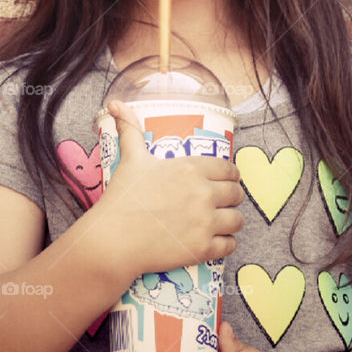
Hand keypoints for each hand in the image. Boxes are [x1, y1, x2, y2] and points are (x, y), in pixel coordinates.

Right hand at [94, 100, 244, 274]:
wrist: (113, 240)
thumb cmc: (122, 198)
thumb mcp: (131, 159)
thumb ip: (130, 129)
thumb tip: (114, 103)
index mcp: (191, 168)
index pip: (228, 169)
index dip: (232, 175)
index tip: (229, 180)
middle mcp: (203, 193)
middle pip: (237, 193)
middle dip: (232, 197)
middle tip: (223, 202)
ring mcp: (205, 222)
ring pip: (237, 220)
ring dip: (232, 220)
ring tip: (223, 222)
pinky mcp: (203, 248)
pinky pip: (230, 245)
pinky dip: (227, 244)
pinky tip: (218, 242)